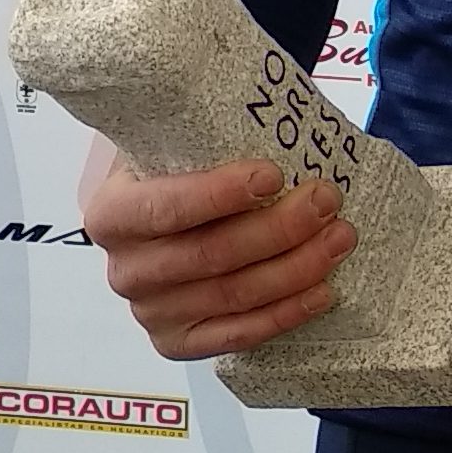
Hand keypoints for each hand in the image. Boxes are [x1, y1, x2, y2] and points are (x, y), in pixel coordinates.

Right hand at [83, 154, 356, 361]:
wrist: (168, 217)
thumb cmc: (178, 175)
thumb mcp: (169, 145)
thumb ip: (194, 132)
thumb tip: (259, 108)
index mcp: (111, 214)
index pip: (165, 207)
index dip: (219, 194)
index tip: (273, 175)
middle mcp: (125, 271)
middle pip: (209, 255)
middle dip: (277, 228)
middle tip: (326, 201)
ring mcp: (152, 313)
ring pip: (233, 296)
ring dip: (295, 268)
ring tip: (339, 238)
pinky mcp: (180, 344)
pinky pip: (239, 335)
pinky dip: (285, 313)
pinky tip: (322, 291)